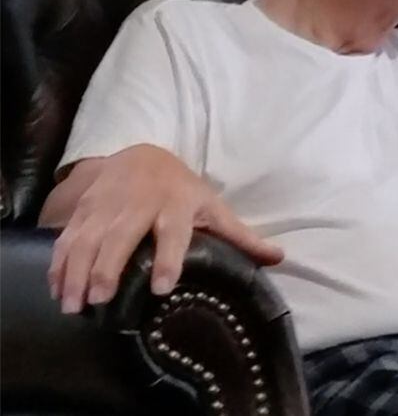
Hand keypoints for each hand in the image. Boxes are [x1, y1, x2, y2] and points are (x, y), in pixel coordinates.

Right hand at [40, 144, 283, 313]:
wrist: (142, 155)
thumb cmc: (182, 190)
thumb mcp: (213, 207)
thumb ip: (241, 237)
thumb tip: (280, 258)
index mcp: (176, 205)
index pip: (173, 232)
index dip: (168, 258)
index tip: (163, 286)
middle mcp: (139, 204)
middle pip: (122, 236)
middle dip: (109, 267)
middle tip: (102, 299)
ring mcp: (107, 205)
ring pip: (89, 238)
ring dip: (77, 270)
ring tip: (74, 303)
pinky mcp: (84, 209)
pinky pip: (68, 236)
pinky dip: (59, 262)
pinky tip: (57, 288)